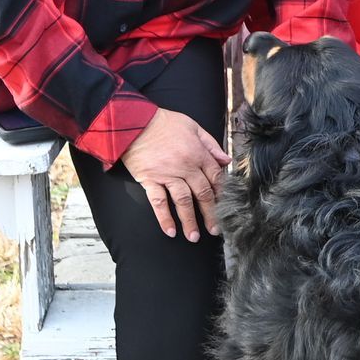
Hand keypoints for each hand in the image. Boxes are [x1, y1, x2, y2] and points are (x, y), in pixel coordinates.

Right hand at [120, 107, 231, 241]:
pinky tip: (170, 231)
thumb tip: (225, 160)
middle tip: (215, 230)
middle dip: (210, 213)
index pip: (215, 177)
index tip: (224, 206)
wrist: (134, 122)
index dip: (220, 193)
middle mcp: (185, 167)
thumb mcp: (193, 126)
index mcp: (198, 154)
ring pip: (183, 201)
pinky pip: (158, 202)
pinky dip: (164, 218)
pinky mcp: (150, 180)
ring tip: (194, 237)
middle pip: (202, 193)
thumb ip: (210, 144)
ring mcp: (167, 175)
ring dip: (189, 221)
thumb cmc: (164, 122)